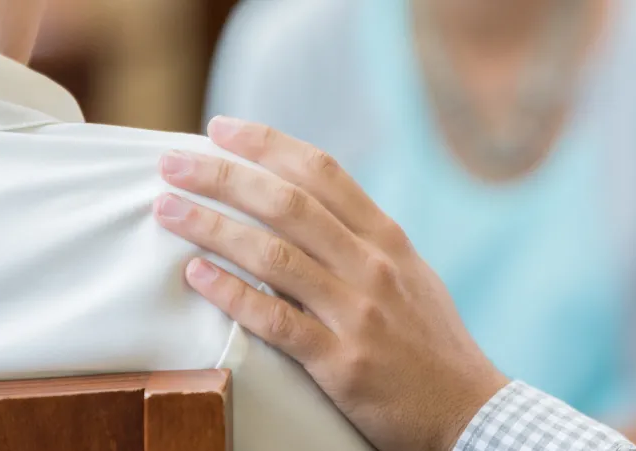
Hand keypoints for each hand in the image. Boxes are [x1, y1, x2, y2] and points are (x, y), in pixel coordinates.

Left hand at [154, 117, 508, 450]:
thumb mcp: (407, 271)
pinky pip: (275, 321)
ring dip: (213, 228)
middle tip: (173, 163)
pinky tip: (196, 275)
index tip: (222, 128)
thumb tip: (301, 207)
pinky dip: (231, 294)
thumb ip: (360, 238)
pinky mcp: (342, 362)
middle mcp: (372, 266)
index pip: (322, 172)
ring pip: (273, 257)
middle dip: (224, 176)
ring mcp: (358, 313)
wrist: (468, 407)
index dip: (267, 144)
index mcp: (386, 238)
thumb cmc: (429, 337)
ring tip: (168, 210)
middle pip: (287, 204)